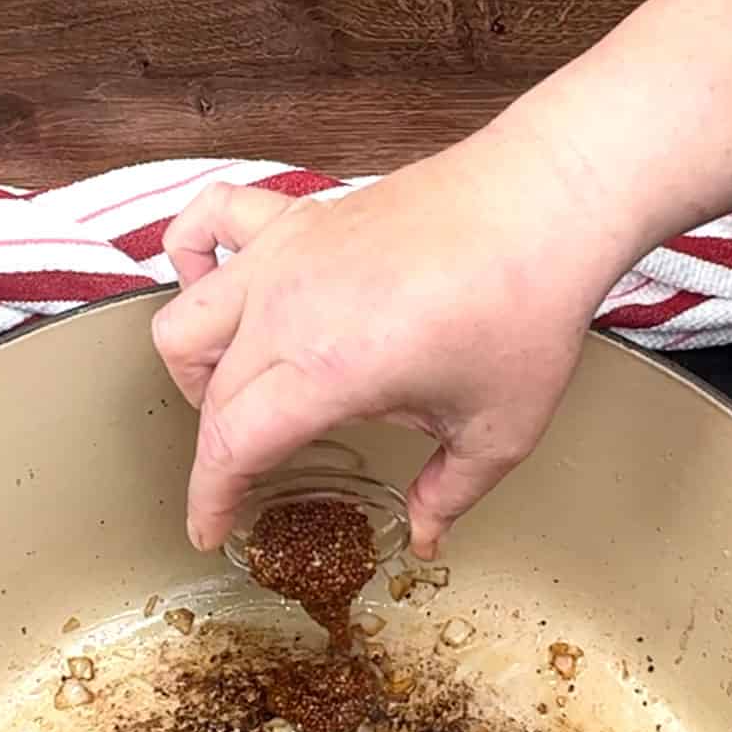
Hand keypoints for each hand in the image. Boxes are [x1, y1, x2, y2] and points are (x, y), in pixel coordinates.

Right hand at [152, 115, 629, 556]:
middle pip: (211, 396)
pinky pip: (208, 222)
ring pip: (185, 319)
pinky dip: (192, 255)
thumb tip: (423, 532)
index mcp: (330, 369)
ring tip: (231, 396)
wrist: (546, 200)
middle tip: (245, 482)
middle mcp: (290, 308)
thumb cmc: (526, 307)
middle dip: (217, 453)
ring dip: (195, 369)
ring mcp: (286, 255)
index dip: (212, 499)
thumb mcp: (496, 432)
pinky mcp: (299, 217)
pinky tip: (215, 284)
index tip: (211, 529)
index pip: (231, 446)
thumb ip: (448, 493)